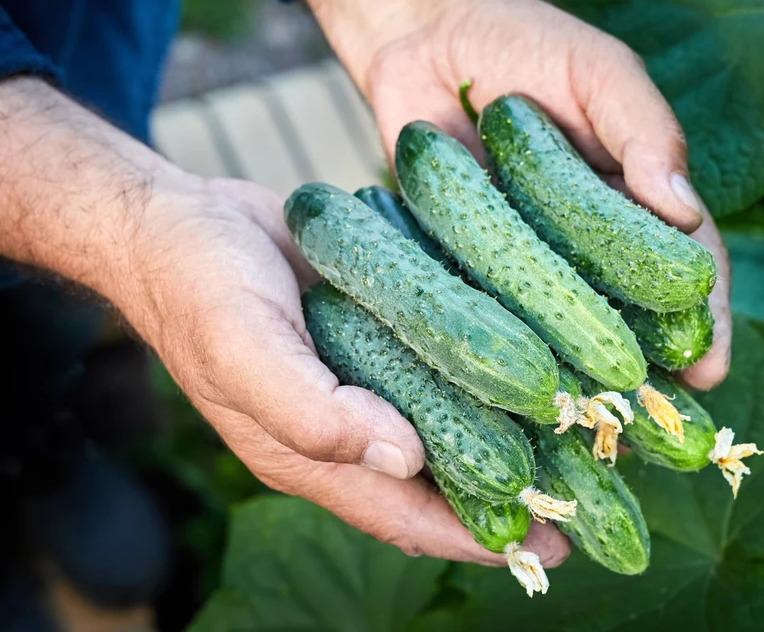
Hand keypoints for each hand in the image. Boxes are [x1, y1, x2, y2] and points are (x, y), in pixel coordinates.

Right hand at [0, 76, 567, 565]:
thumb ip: (310, 410)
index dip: (480, 537)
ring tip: (575, 430)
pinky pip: (434, 366)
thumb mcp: (241, 345)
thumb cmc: (195, 284)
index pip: (407, 517)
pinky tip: (525, 357)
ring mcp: (360, 381)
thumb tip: (406, 456)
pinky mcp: (371, 335)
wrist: (173, 221)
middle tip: (589, 488)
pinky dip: (479, 374)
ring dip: (505, 434)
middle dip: (510, 493)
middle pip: (439, 481)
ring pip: (444, 424)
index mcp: (309, 454)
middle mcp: (343, 429)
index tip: (556, 543)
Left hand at [278, 0, 730, 388]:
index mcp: (632, 201)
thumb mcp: (599, 73)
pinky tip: (505, 398)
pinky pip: (485, 313)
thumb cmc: (526, 44)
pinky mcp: (464, 262)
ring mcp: (523, 257)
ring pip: (557, 330)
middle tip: (654, 429)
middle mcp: (583, 241)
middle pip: (625, 316)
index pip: (682, 269)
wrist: (428, 39)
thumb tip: (682, 208)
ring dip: (573, 381)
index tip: (711, 373)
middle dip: (645, 373)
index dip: (704, 321)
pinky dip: (498, 353)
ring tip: (584, 432)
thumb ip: (644, 130)